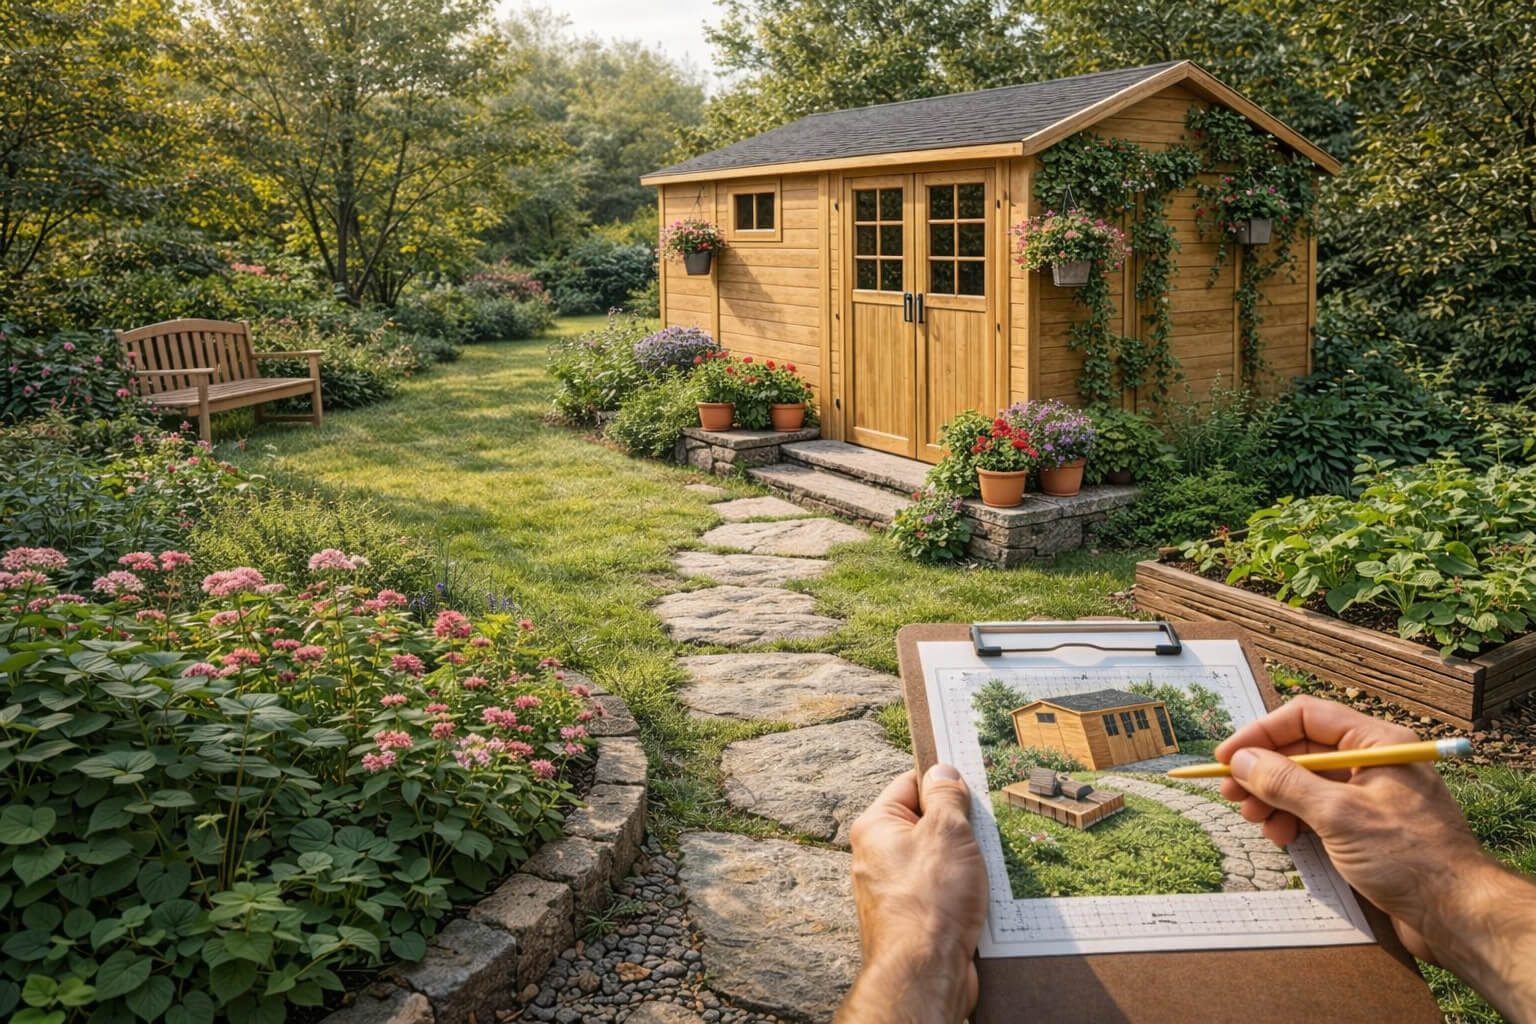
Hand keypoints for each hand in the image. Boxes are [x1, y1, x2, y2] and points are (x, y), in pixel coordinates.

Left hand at [836, 764, 988, 1023]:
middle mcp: (877, 856)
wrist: (925, 973)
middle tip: (980, 834)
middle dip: (959, 828)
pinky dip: (963, 893)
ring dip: (966, 864)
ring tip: (980, 873)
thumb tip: (943, 771)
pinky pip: (943, 892)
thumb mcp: (947, 831)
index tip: (969, 786)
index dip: (941, 783)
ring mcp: (894, 889)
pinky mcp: (913, 918)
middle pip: (927, 824)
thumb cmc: (930, 901)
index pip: (910, 785)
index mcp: (876, 827)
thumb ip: (947, 796)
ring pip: (939, 861)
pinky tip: (979, 901)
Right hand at [1216, 694, 1482, 955]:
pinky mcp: (1367, 827)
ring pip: (1306, 783)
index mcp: (1376, 743)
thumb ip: (1285, 783)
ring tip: (1257, 821)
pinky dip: (1294, 819)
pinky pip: (1318, 810)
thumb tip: (1243, 761)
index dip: (1262, 733)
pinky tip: (1283, 836)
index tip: (1228, 756)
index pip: (1306, 718)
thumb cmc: (1412, 858)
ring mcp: (1370, 796)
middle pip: (1303, 751)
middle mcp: (1373, 762)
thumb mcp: (1338, 815)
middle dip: (1264, 771)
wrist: (1456, 914)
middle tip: (1231, 793)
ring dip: (1274, 798)